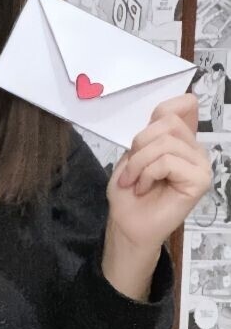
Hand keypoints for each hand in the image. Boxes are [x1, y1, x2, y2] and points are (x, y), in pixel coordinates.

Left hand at [107, 93, 211, 251]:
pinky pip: (168, 162)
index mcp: (181, 140)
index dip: (164, 110)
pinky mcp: (200, 180)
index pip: (186, 104)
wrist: (127, 224)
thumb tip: (169, 111)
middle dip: (140, 144)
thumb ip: (151, 132)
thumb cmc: (128, 193)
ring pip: (166, 143)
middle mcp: (194, 149)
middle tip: (130, 169)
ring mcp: (201, 165)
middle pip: (169, 122)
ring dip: (139, 163)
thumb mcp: (132, 154)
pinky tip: (144, 188)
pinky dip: (147, 174)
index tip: (143, 139)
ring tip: (133, 181)